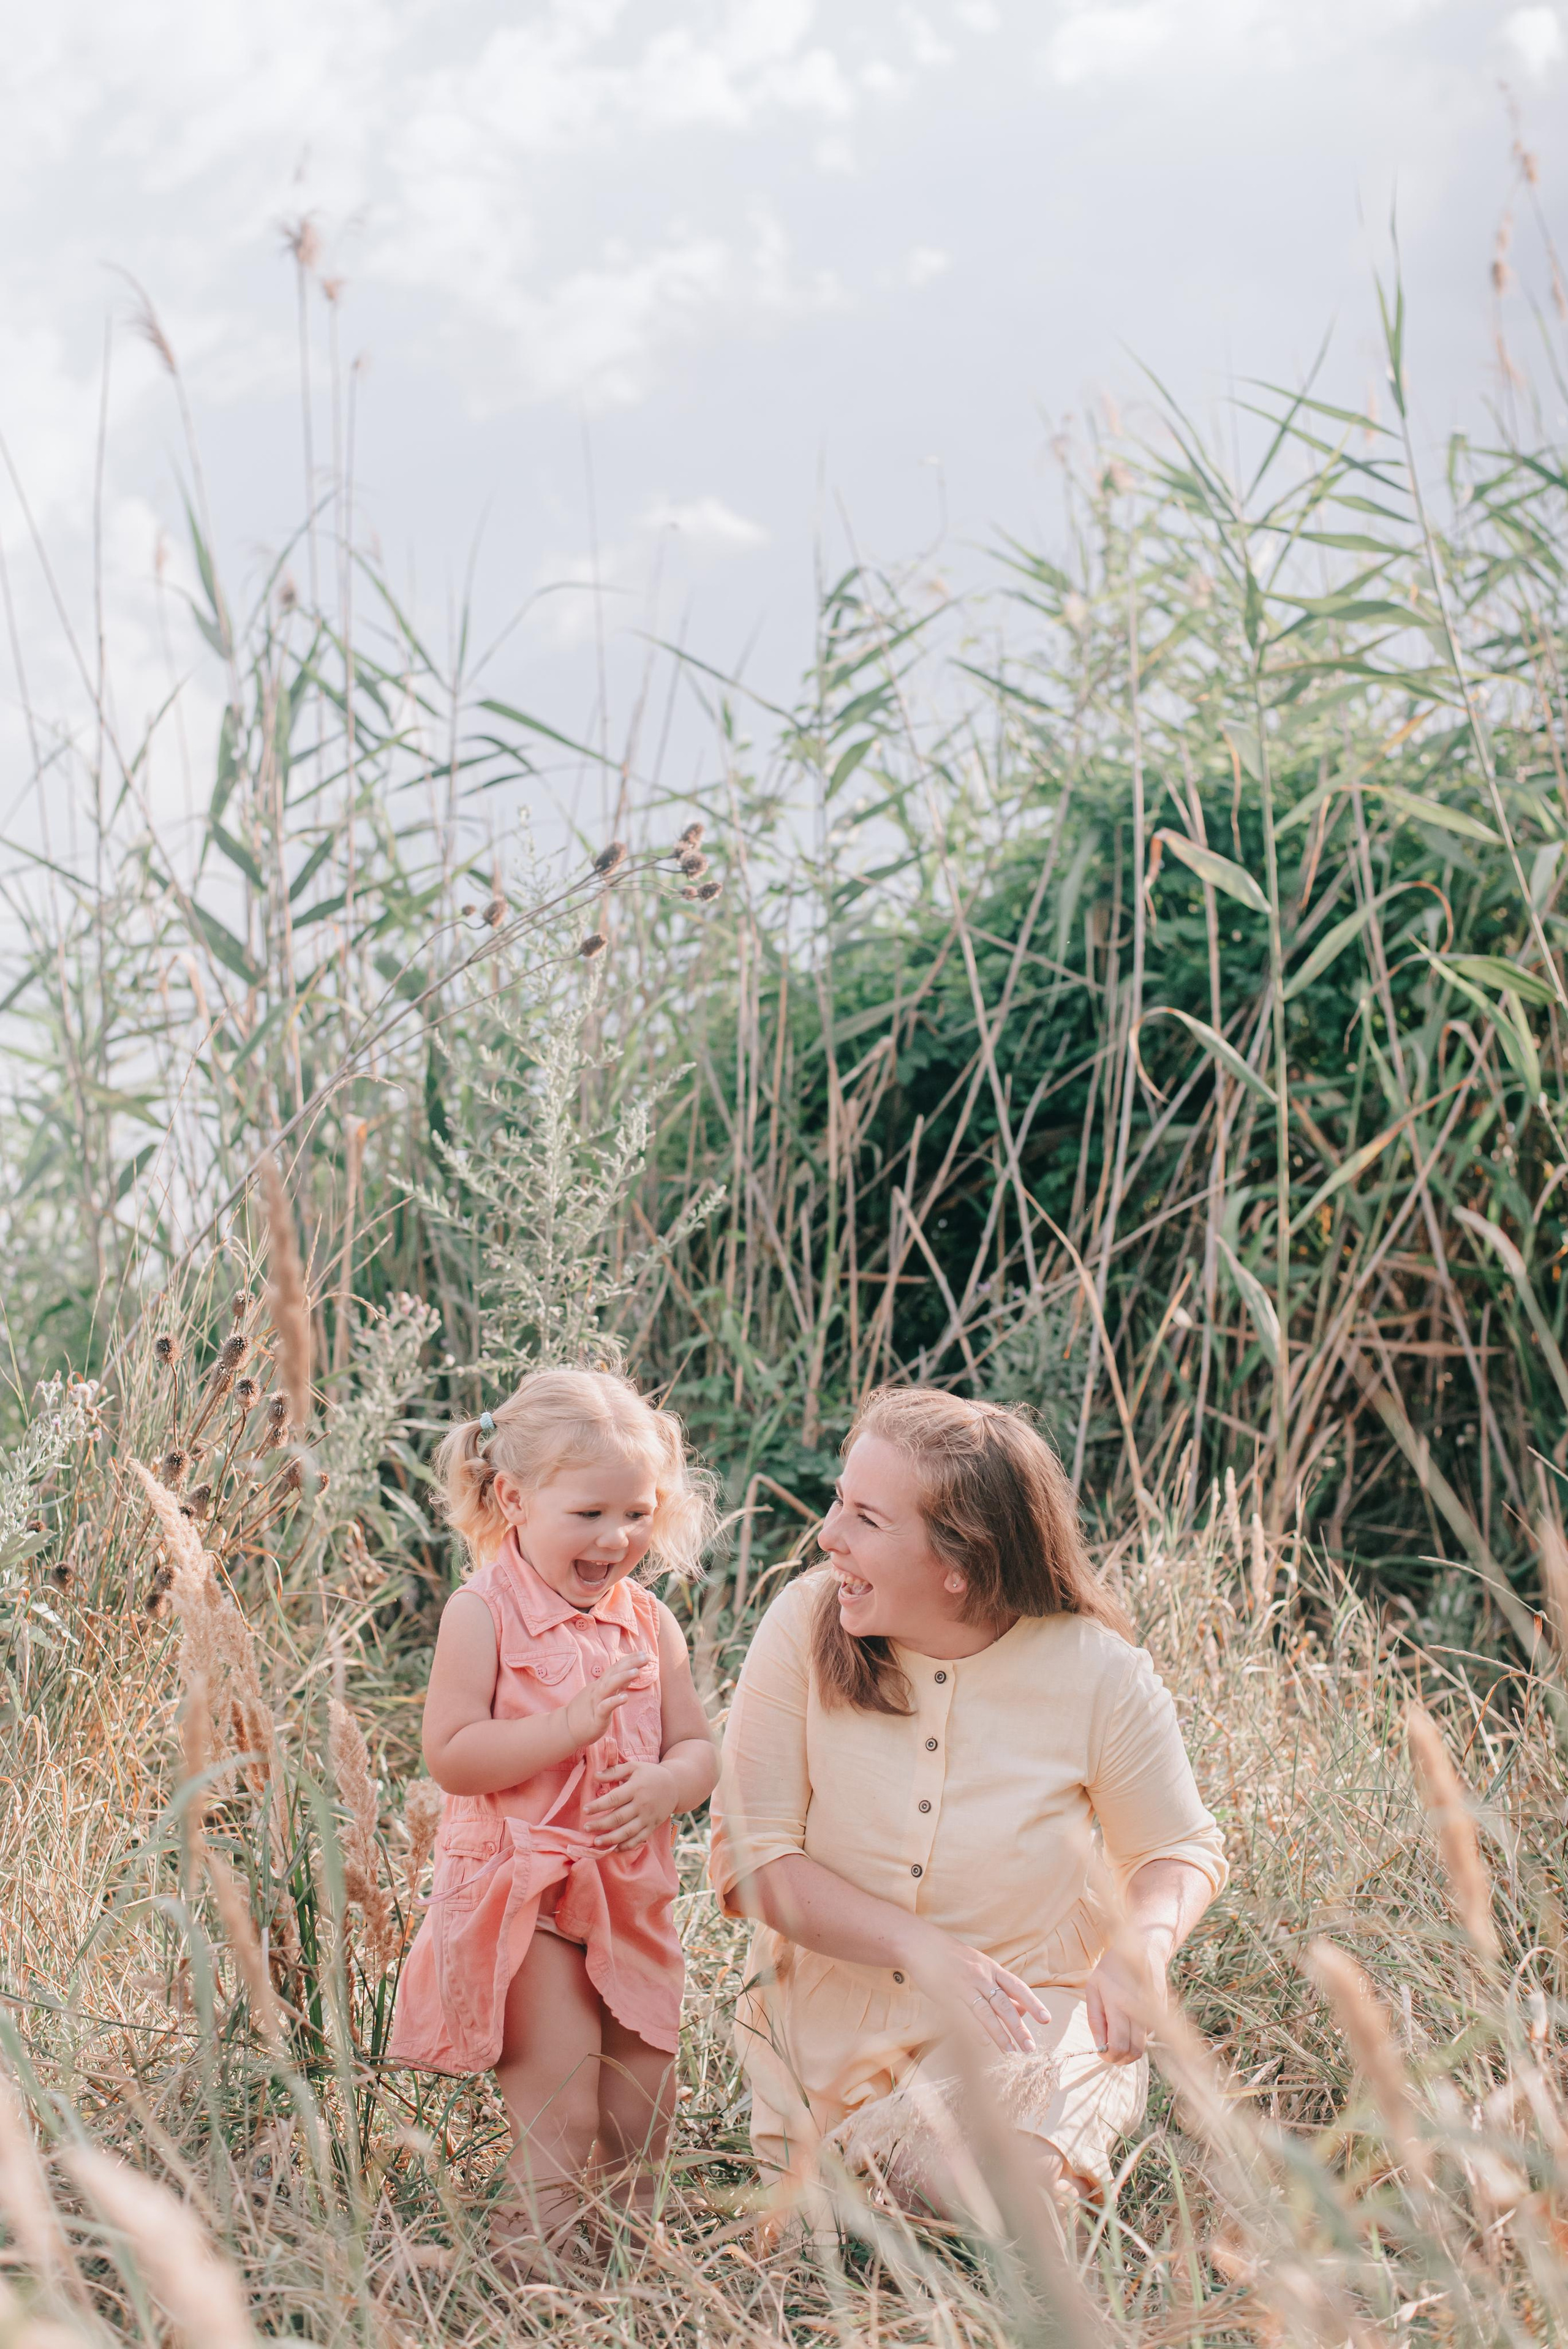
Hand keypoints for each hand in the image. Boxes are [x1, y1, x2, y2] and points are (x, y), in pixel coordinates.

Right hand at [563, 1653, 650, 1750]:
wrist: (567, 1728)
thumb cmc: (587, 1711)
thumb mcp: (603, 1694)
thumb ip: (617, 1684)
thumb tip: (631, 1672)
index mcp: (601, 1685)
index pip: (616, 1668)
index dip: (629, 1660)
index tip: (644, 1653)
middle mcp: (599, 1690)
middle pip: (614, 1673)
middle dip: (630, 1664)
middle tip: (646, 1656)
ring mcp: (596, 1702)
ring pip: (609, 1686)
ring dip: (622, 1678)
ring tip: (637, 1672)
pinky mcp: (596, 1717)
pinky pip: (605, 1707)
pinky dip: (614, 1701)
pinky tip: (625, 1697)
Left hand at [582, 1759, 676, 1852]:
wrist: (675, 1786)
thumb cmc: (650, 1774)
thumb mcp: (634, 1767)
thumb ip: (615, 1771)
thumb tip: (595, 1776)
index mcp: (636, 1788)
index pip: (614, 1798)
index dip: (598, 1805)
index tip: (585, 1810)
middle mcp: (642, 1804)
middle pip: (619, 1818)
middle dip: (601, 1825)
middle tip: (586, 1828)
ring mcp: (648, 1818)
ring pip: (628, 1832)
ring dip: (611, 1839)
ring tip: (597, 1842)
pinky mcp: (652, 1826)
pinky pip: (639, 1839)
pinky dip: (627, 1846)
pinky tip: (614, 1848)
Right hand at [903, 1930, 1051, 2055]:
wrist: (923, 1945)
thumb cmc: (956, 1958)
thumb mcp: (982, 1966)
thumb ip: (1001, 1987)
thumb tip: (1023, 2010)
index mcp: (991, 1968)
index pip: (1017, 1987)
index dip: (1033, 2003)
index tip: (1046, 2019)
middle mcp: (980, 1976)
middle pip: (1003, 2005)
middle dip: (1018, 2028)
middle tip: (1030, 2047)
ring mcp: (963, 1986)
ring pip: (985, 2013)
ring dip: (999, 2034)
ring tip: (1011, 2051)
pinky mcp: (946, 1995)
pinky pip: (962, 2015)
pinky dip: (974, 2029)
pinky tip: (983, 2043)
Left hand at [1085, 1928, 1168, 2064]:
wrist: (1143, 1949)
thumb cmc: (1111, 1969)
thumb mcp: (1093, 1988)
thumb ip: (1095, 2019)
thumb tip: (1100, 2046)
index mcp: (1118, 2003)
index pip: (1118, 2045)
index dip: (1109, 2056)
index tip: (1102, 2053)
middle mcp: (1138, 2010)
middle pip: (1134, 2052)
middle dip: (1121, 2059)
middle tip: (1110, 2051)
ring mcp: (1153, 2012)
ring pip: (1144, 2047)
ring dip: (1130, 2050)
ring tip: (1118, 2037)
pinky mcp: (1162, 2013)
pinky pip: (1149, 2035)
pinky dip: (1139, 2037)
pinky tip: (1131, 2021)